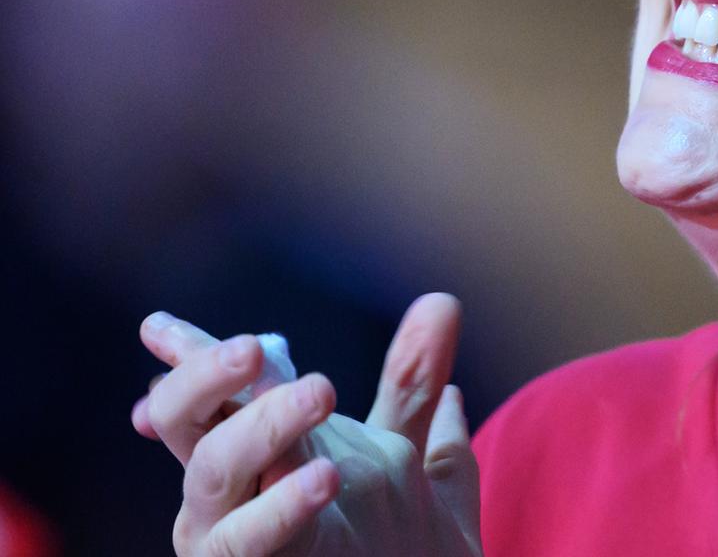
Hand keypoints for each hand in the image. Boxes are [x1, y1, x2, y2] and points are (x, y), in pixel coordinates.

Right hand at [132, 294, 481, 555]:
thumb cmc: (395, 549)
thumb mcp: (408, 460)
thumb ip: (411, 388)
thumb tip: (441, 302)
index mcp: (254, 455)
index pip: (212, 394)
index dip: (188, 356)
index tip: (160, 324)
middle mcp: (225, 495)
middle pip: (184, 422)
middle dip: (206, 377)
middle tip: (258, 347)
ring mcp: (228, 540)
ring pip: (212, 472)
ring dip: (261, 426)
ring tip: (322, 390)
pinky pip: (244, 542)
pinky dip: (281, 507)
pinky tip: (324, 476)